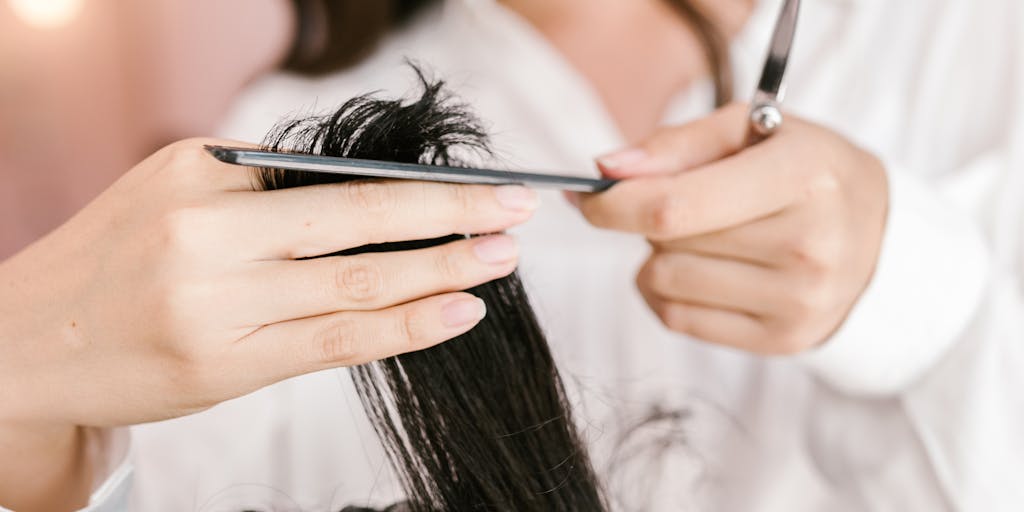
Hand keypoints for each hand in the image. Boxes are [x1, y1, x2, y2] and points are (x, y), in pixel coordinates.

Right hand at [0, 138, 537, 427]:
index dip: (418, 183)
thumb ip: (265, 189)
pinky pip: (334, 342)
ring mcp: (219, 304)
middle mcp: (209, 235)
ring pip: (356, 283)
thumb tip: (376, 192)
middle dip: (450, 213)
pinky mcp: (227, 365)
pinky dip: (402, 327)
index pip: (335, 177)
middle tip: (518, 209)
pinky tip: (456, 313)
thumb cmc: (116, 258)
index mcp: (201, 177)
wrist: (28, 342)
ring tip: (500, 258)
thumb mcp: (175, 191)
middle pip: (359, 219)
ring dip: (440, 268)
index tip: (480, 184)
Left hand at [569, 104, 887, 354]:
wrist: (882, 238)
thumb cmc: (806, 171)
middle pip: (665, 244)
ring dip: (657, 257)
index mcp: (804, 177)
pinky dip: (666, 293)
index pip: (676, 207)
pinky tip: (699, 270)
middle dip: (647, 218)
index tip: (588, 195)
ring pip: (663, 283)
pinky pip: (678, 321)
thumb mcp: (753, 131)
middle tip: (680, 202)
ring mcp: (800, 302)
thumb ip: (676, 145)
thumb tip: (608, 170)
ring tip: (700, 235)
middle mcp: (809, 246)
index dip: (614, 204)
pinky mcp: (785, 341)